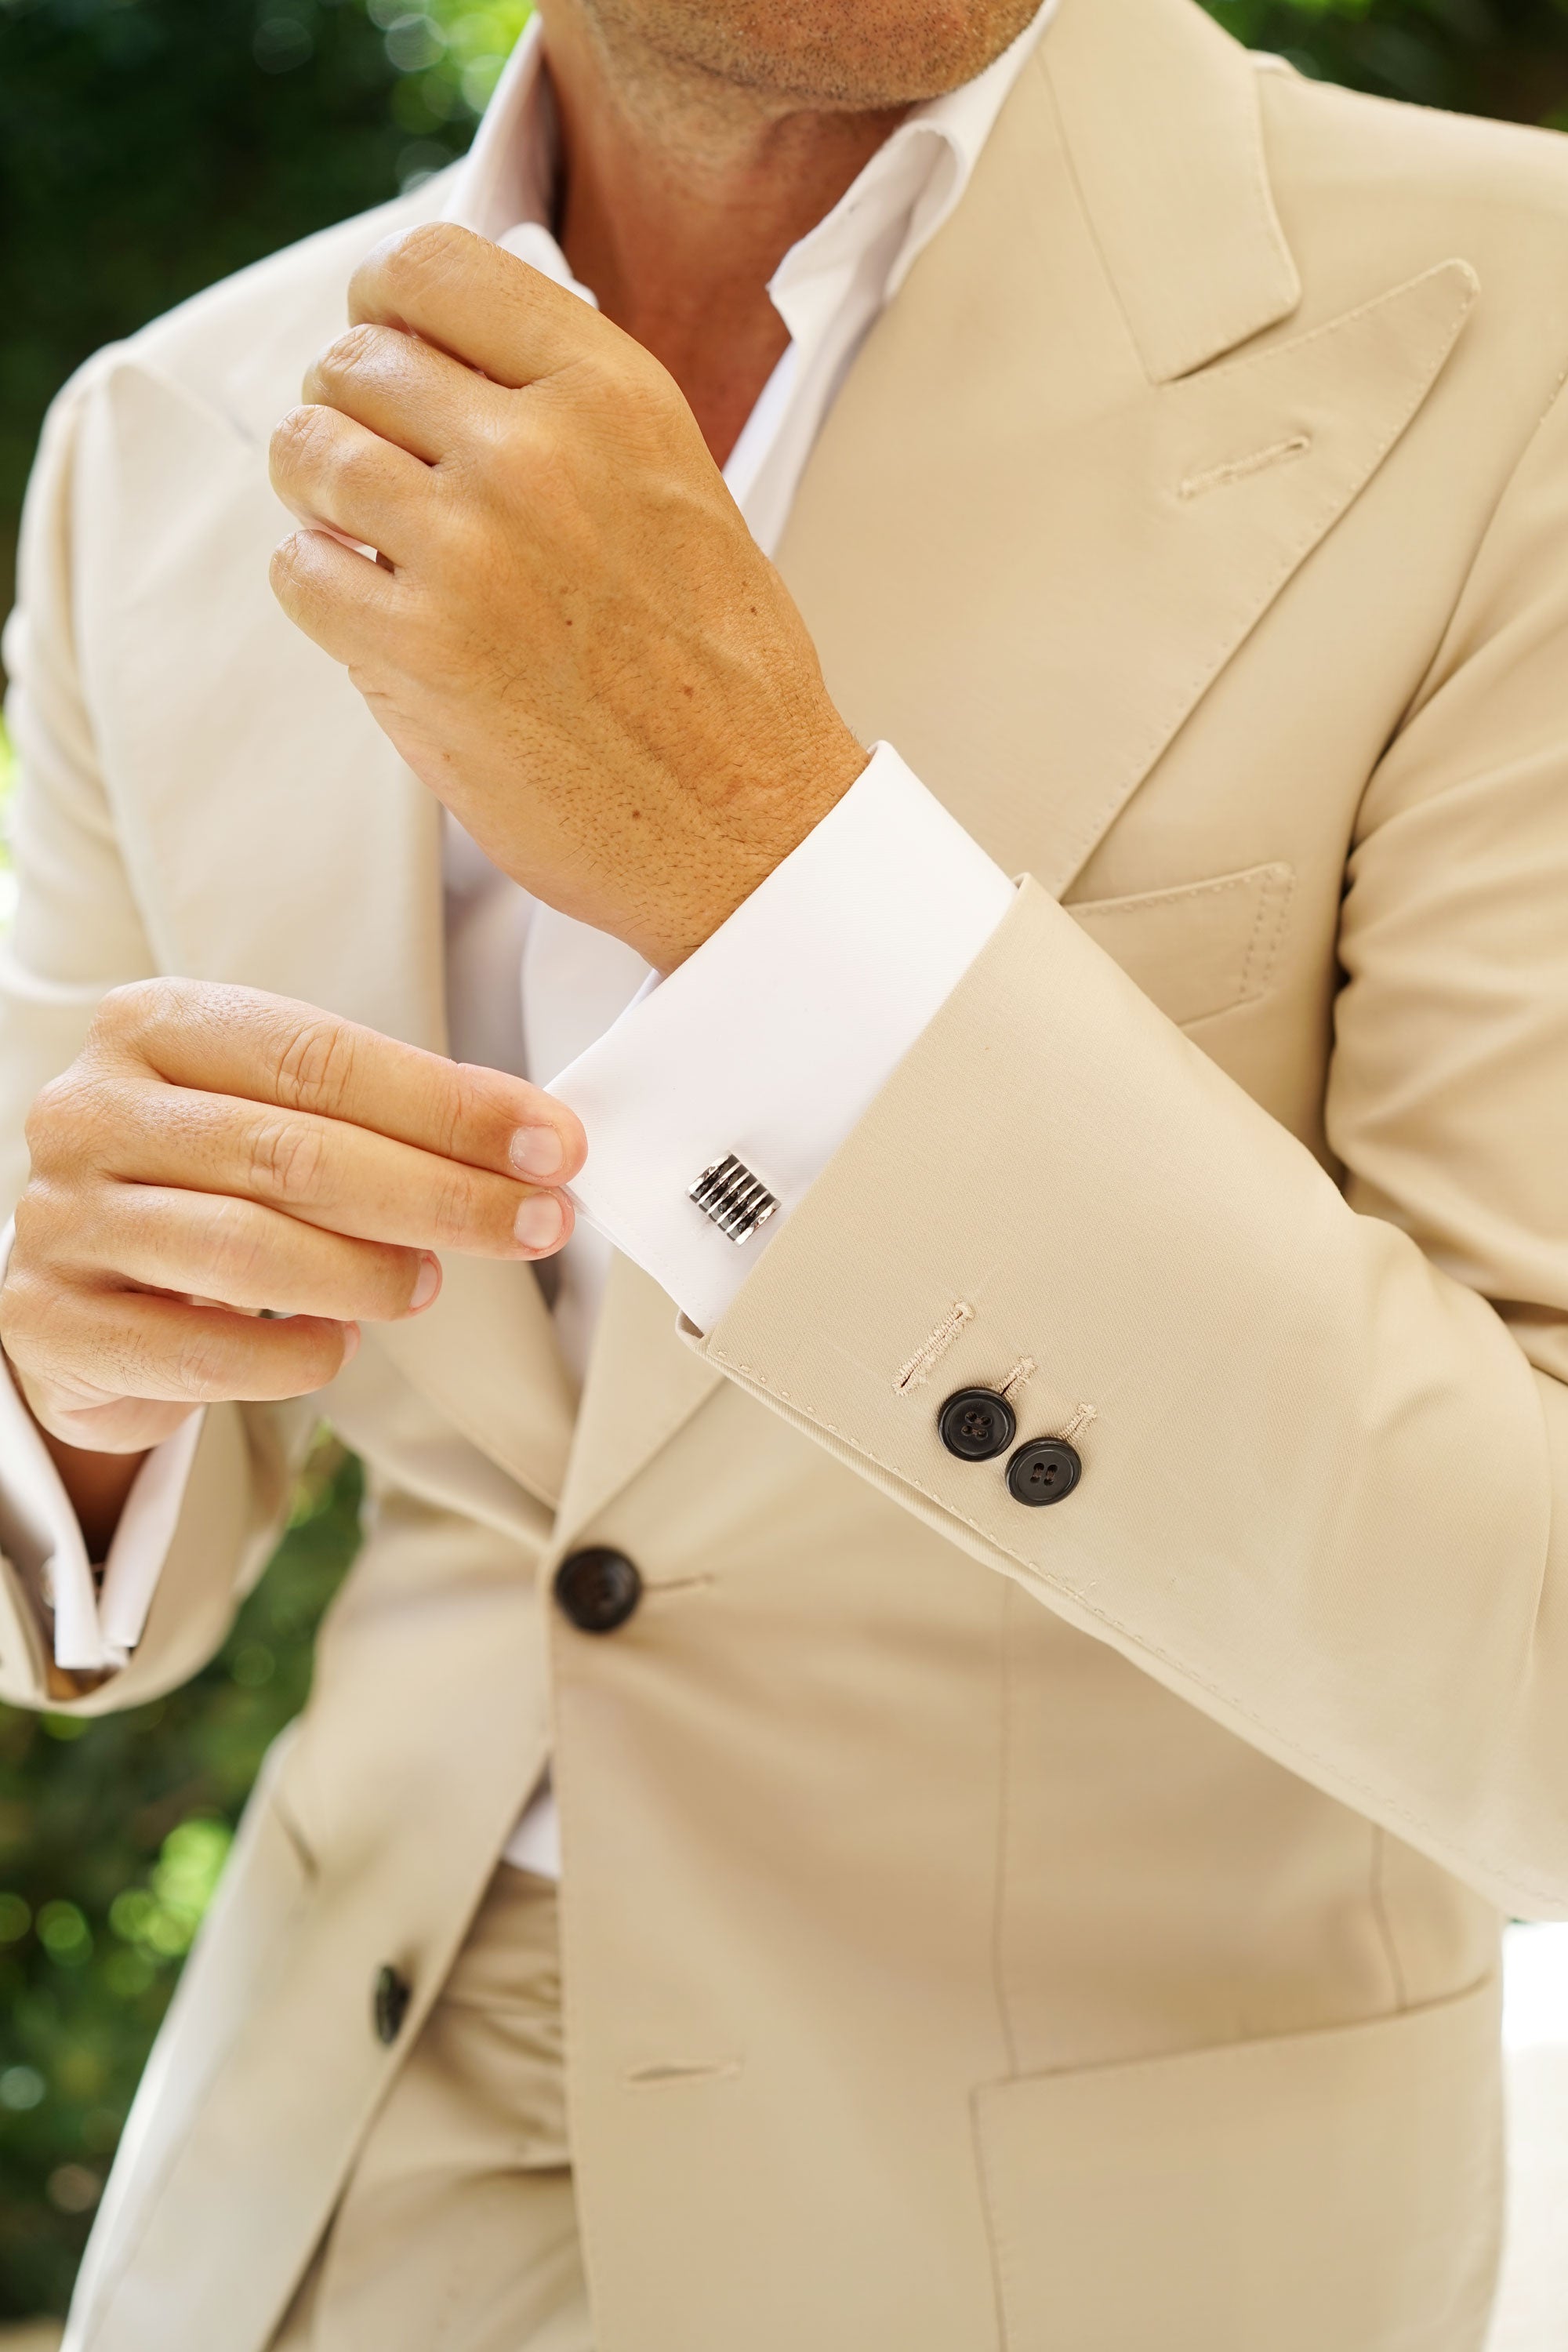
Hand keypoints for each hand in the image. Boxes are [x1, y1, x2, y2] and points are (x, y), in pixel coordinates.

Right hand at [0, 979, 583, 1457]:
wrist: (83, 1294)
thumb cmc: (210, 1189)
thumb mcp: (284, 1121)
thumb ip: (390, 1119)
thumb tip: (542, 1145)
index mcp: (153, 1026)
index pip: (319, 1058)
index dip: (449, 1107)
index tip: (554, 1146)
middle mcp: (90, 1110)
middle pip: (293, 1152)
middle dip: (439, 1194)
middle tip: (536, 1226)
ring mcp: (60, 1218)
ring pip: (245, 1248)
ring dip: (366, 1275)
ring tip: (427, 1286)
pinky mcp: (52, 1325)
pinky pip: (195, 1350)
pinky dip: (289, 1354)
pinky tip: (337, 1348)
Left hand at [267, 222, 867, 973]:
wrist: (746, 823)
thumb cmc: (718, 673)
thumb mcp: (675, 483)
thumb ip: (568, 408)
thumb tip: (438, 357)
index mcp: (610, 392)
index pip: (430, 266)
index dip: (382, 304)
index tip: (386, 347)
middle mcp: (535, 451)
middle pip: (355, 361)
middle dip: (351, 414)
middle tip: (382, 474)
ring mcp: (468, 549)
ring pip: (307, 453)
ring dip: (319, 498)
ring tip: (366, 540)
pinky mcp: (417, 650)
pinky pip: (298, 571)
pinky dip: (321, 590)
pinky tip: (378, 617)